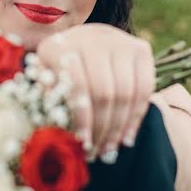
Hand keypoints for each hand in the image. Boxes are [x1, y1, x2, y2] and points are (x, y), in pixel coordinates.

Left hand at [37, 24, 154, 161]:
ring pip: (125, 92)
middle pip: (103, 92)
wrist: (84, 43)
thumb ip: (48, 105)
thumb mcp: (46, 85)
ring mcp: (119, 40)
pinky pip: (144, 88)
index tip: (81, 146)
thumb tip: (54, 136)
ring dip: (118, 127)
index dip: (81, 120)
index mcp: (59, 46)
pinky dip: (136, 117)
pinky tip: (126, 137)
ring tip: (109, 149)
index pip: (76, 87)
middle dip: (101, 128)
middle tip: (97, 153)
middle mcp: (90, 37)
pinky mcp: (141, 48)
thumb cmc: (58, 72)